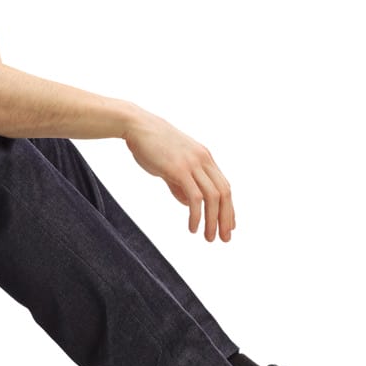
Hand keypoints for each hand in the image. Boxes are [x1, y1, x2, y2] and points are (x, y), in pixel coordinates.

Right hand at [123, 111, 235, 241]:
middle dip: (226, 218)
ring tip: (209, 238)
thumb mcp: (171, 164)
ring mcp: (192, 164)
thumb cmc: (151, 144)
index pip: (224, 186)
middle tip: (224, 238)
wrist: (137, 126)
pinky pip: (195, 197)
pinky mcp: (179, 169)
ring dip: (213, 221)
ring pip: (212, 197)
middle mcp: (203, 160)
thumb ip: (181, 183)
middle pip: (224, 193)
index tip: (229, 226)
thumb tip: (189, 203)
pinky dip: (196, 215)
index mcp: (204, 157)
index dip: (229, 208)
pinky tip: (192, 227)